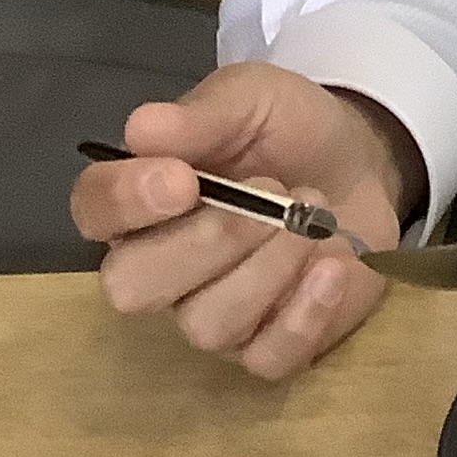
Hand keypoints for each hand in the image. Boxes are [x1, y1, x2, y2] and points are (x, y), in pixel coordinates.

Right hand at [71, 62, 414, 378]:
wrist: (362, 164)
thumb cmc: (289, 130)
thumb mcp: (253, 98)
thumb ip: (202, 114)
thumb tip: (141, 129)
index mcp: (140, 198)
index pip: (94, 212)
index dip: (126, 202)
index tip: (184, 179)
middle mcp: (160, 267)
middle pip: (132, 288)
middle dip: (208, 241)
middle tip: (273, 193)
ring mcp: (211, 314)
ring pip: (207, 324)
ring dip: (270, 266)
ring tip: (313, 217)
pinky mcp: (268, 345)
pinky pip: (267, 358)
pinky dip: (305, 313)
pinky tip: (333, 267)